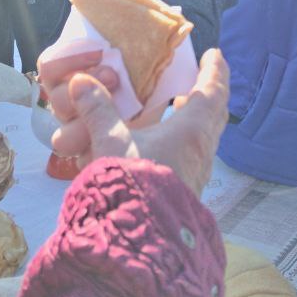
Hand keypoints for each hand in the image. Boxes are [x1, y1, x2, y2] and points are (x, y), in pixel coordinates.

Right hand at [49, 49, 229, 195]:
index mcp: (192, 131)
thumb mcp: (111, 143)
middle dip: (208, 94)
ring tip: (180, 108)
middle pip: (215, 115)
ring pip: (205, 137)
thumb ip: (97, 111)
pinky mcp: (186, 191)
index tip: (215, 54)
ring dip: (197, 119)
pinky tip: (164, 144)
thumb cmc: (132, 185)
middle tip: (199, 80)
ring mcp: (196, 174)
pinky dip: (185, 140)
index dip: (214, 71)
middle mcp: (202, 151)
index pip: (212, 92)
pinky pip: (193, 155)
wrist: (140, 241)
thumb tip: (82, 82)